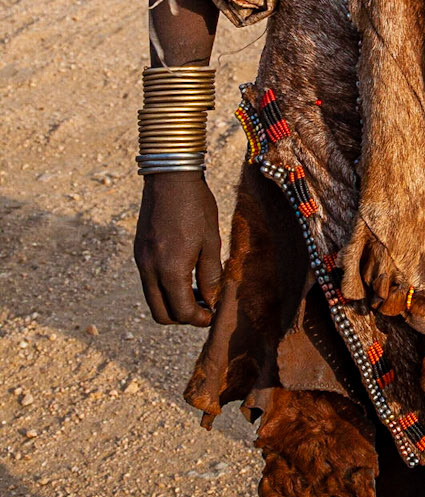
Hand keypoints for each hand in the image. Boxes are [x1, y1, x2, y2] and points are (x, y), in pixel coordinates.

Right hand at [133, 172, 222, 325]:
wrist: (169, 177)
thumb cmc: (196, 206)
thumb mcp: (211, 241)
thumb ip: (211, 275)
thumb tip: (212, 300)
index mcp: (170, 269)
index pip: (181, 312)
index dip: (199, 319)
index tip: (213, 314)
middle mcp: (149, 270)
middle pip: (161, 315)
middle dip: (183, 317)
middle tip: (204, 307)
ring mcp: (140, 262)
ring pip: (152, 300)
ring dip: (173, 303)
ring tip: (197, 290)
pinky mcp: (138, 253)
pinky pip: (148, 283)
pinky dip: (164, 288)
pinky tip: (184, 274)